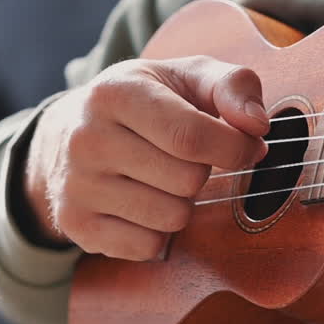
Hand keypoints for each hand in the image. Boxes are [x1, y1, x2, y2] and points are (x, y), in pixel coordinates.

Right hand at [22, 56, 268, 259]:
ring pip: (171, 218)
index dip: (235, 149)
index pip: (192, 137)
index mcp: (116, 93)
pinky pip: (149, 246)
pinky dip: (158, 232)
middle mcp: (87, 139)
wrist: (65, 134)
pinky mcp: (76, 224)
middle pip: (187, 180)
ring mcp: (77, 185)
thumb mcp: (186, 76)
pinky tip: (142, 204)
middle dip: (203, 173)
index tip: (247, 147)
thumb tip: (257, 126)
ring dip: (182, 204)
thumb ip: (232, 86)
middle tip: (184, 158)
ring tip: (161, 179)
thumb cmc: (144, 102)